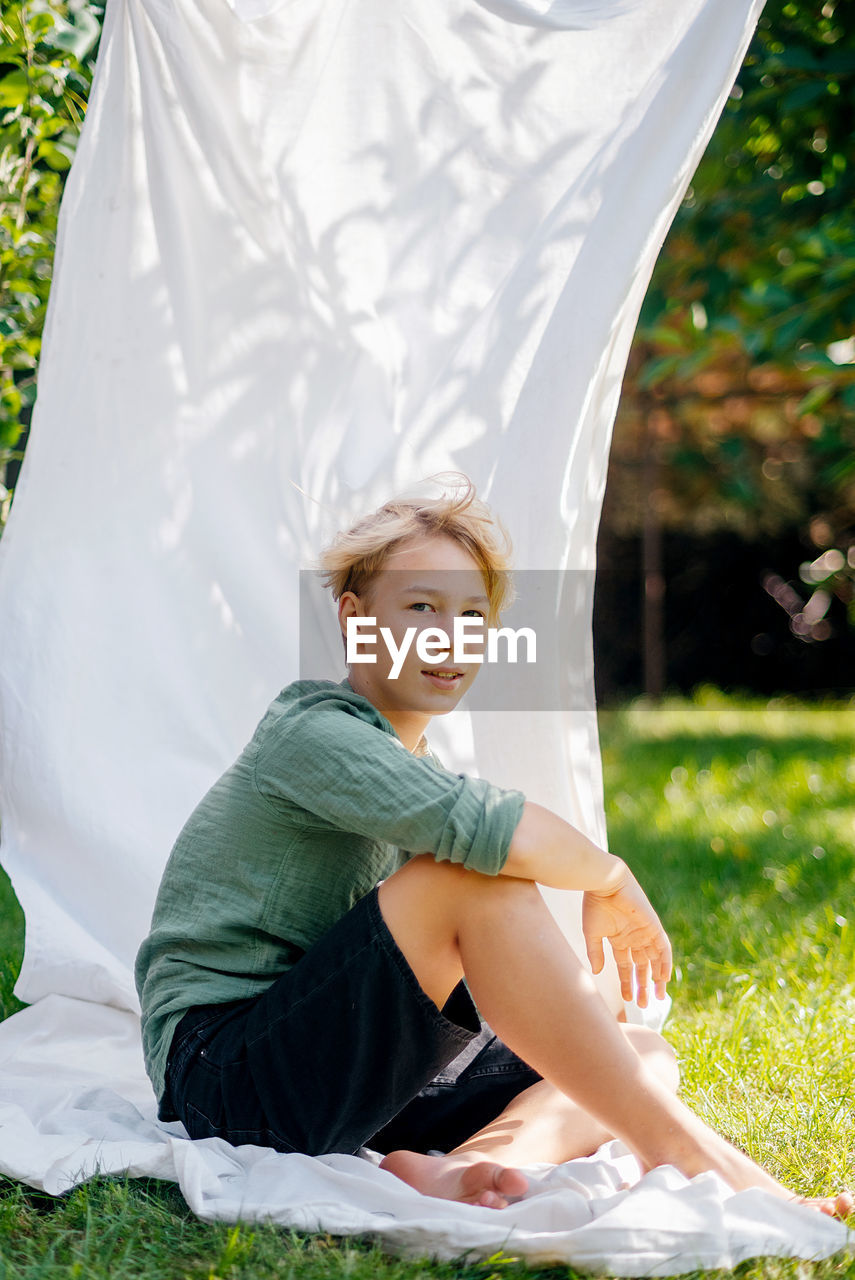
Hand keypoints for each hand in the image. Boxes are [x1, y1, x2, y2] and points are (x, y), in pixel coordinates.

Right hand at [582, 864, 671, 1006]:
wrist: (604, 883)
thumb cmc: (595, 905)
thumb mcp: (592, 933)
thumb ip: (595, 953)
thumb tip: (597, 972)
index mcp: (618, 939)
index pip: (626, 966)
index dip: (627, 982)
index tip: (628, 999)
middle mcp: (633, 938)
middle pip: (642, 966)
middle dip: (643, 985)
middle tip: (644, 1004)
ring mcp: (644, 933)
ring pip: (654, 960)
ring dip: (657, 978)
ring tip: (658, 997)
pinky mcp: (654, 926)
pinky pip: (664, 948)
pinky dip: (665, 963)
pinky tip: (664, 978)